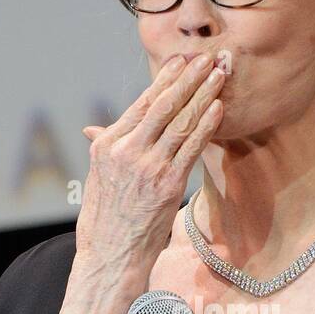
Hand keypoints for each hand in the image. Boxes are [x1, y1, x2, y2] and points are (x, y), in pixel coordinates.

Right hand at [77, 53, 225, 263]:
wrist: (111, 255)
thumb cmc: (104, 220)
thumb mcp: (96, 178)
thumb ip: (104, 148)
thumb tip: (94, 130)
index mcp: (107, 144)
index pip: (141, 104)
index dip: (164, 80)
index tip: (181, 61)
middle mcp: (126, 150)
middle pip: (163, 106)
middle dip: (188, 78)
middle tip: (207, 58)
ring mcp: (148, 166)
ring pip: (181, 122)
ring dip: (203, 95)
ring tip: (220, 75)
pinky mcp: (168, 184)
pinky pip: (192, 147)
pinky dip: (206, 125)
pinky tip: (218, 107)